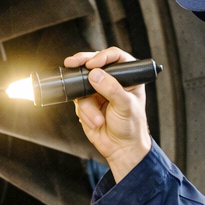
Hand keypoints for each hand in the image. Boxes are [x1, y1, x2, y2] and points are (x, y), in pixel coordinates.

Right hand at [65, 47, 151, 181]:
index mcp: (127, 77)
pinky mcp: (86, 103)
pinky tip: (96, 122)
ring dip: (88, 106)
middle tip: (72, 63)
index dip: (102, 56)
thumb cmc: (132, 127)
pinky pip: (78, 102)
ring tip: (99, 120)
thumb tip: (96, 74)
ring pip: (82, 86)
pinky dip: (85, 113)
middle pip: (93, 64)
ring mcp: (97, 91)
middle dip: (82, 64)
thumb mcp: (125, 106)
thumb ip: (112, 89)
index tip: (93, 63)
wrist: (121, 148)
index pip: (115, 57)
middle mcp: (112, 81)